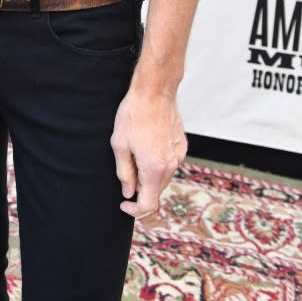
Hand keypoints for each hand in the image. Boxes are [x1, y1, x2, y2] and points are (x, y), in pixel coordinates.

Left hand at [110, 87, 186, 218]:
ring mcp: (179, 155)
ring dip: (149, 174)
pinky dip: (158, 162)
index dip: (134, 210)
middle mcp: (171, 165)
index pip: (148, 204)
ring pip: (163, 176)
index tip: (124, 204)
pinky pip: (169, 162)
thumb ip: (124, 173)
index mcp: (154, 169)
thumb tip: (128, 192)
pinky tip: (147, 144)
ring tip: (135, 151)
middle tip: (126, 169)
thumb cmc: (135, 114)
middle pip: (156, 190)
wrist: (155, 91)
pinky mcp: (182, 145)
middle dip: (140, 188)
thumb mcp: (119, 144)